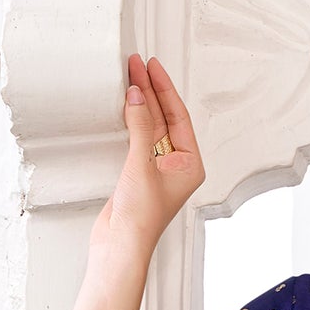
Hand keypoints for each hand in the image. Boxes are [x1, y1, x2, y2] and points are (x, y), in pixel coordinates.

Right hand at [87, 56, 202, 274]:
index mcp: (190, 165)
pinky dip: (130, 119)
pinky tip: (124, 102)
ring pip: (149, 125)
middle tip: (136, 64)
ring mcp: (156, 168)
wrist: (119, 246)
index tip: (152, 67)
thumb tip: (137, 94)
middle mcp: (176, 165)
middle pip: (164, 118)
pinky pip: (136, 137)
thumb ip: (140, 126)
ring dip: (139, 101)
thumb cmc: (140, 218)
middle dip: (150, 90)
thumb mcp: (142, 165)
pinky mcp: (137, 173)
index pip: (179, 116)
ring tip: (129, 74)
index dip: (164, 89)